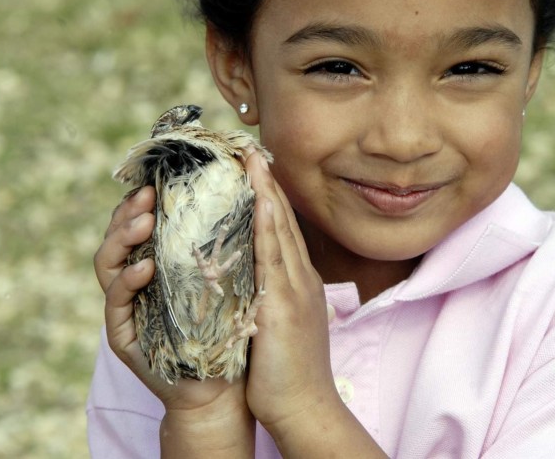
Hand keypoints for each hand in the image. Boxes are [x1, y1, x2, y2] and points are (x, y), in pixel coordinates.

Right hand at [94, 186, 253, 455]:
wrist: (226, 385)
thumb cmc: (231, 328)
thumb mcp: (231, 277)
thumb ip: (222, 243)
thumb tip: (246, 192)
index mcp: (161, 263)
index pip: (145, 223)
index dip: (149, 199)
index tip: (164, 177)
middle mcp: (138, 281)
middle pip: (120, 236)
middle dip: (130, 211)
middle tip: (148, 193)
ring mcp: (128, 307)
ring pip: (109, 263)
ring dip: (123, 239)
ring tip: (143, 222)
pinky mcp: (124, 334)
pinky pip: (117, 302)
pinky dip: (128, 282)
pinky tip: (144, 268)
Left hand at [242, 152, 339, 426]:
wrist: (304, 406)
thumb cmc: (288, 372)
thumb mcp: (281, 326)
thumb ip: (270, 298)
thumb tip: (255, 283)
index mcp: (297, 282)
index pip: (281, 230)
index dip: (269, 197)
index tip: (254, 168)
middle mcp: (299, 278)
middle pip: (282, 221)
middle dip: (267, 183)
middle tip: (250, 147)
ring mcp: (294, 289)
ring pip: (279, 230)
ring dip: (266, 192)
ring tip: (252, 158)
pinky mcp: (284, 305)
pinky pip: (273, 257)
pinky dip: (268, 225)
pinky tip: (261, 200)